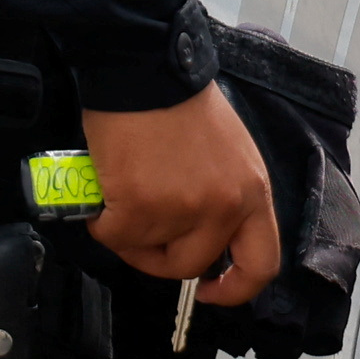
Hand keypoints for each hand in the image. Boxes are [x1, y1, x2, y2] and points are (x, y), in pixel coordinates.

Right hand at [82, 80, 281, 301]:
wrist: (144, 67)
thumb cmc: (180, 99)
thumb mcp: (230, 152)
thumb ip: (226, 193)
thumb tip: (199, 229)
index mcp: (252, 194)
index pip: (260, 264)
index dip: (235, 289)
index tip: (209, 291)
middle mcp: (223, 208)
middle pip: (192, 264)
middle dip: (161, 258)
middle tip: (141, 238)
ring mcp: (181, 209)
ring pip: (146, 250)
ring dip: (126, 235)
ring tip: (115, 204)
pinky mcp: (140, 203)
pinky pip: (115, 234)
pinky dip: (101, 223)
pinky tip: (98, 201)